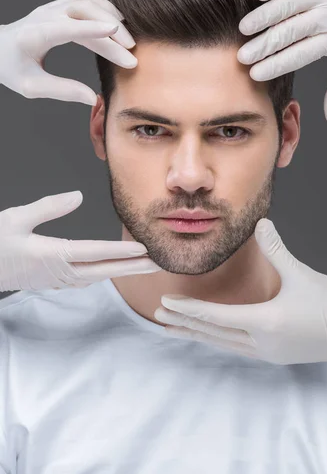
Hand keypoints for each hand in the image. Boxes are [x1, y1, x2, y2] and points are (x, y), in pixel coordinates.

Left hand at [0, 0, 137, 105]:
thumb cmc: (11, 68)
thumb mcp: (31, 87)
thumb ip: (62, 91)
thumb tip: (92, 97)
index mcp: (34, 35)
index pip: (66, 28)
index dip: (91, 28)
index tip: (115, 32)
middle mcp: (43, 16)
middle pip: (82, 12)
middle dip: (110, 30)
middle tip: (131, 52)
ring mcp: (51, 7)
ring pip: (87, 1)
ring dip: (110, 16)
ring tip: (128, 39)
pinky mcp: (59, 6)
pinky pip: (86, 0)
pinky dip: (104, 9)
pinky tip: (117, 25)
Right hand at [0, 190, 160, 291]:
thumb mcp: (16, 219)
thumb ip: (48, 207)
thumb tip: (76, 196)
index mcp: (53, 256)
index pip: (94, 253)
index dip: (120, 251)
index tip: (142, 250)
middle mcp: (60, 272)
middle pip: (104, 270)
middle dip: (133, 267)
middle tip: (159, 263)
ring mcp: (59, 280)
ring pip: (98, 276)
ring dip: (123, 271)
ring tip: (145, 266)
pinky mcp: (55, 281)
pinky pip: (88, 278)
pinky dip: (106, 273)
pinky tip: (115, 269)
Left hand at [154, 218, 326, 401]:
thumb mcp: (302, 275)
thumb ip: (277, 250)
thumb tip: (261, 224)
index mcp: (265, 321)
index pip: (216, 317)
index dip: (189, 309)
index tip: (166, 304)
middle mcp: (261, 342)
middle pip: (213, 333)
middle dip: (184, 323)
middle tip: (158, 314)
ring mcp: (266, 352)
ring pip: (221, 344)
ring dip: (196, 334)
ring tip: (173, 328)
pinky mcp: (272, 354)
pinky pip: (234, 347)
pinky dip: (215, 339)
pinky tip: (207, 335)